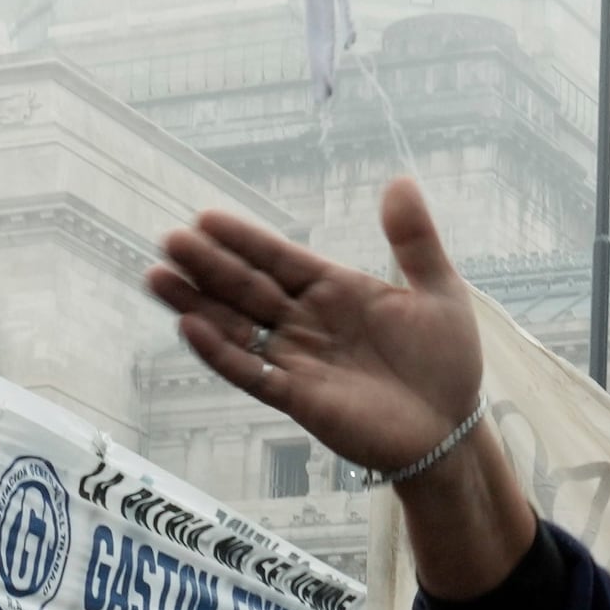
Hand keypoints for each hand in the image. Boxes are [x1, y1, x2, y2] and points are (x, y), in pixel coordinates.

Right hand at [150, 177, 484, 474]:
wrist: (451, 429)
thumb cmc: (446, 362)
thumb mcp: (439, 290)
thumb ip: (415, 240)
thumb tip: (399, 180)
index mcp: (334, 290)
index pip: (279, 258)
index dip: (244, 239)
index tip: (206, 218)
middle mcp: (307, 322)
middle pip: (247, 288)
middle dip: (208, 265)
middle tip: (170, 240)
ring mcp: (298, 360)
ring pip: (236, 327)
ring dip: (197, 304)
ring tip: (158, 279)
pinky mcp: (298, 399)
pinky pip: (252, 373)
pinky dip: (221, 352)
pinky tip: (191, 328)